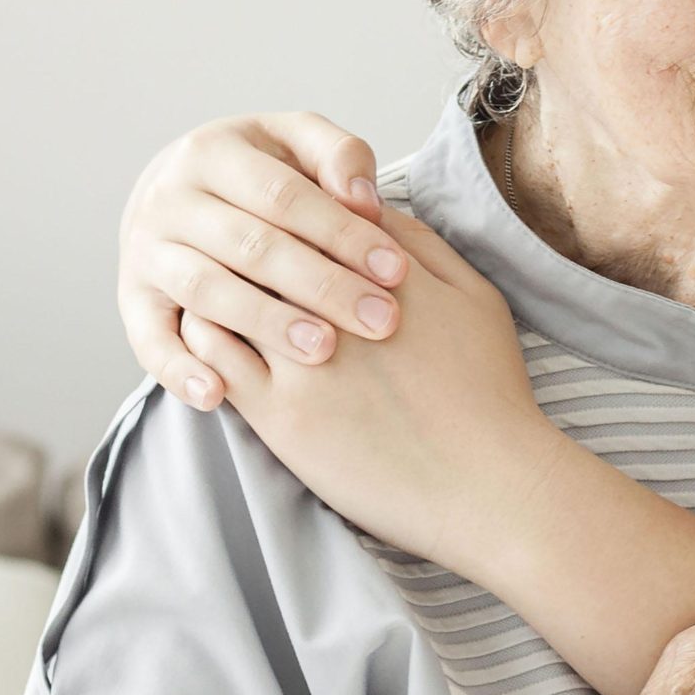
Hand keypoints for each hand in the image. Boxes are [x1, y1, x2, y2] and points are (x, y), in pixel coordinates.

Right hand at [119, 112, 406, 408]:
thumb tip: (364, 200)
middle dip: (322, 284)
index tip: (396, 269)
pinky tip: (217, 395)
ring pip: (206, 291)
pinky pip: (149, 340)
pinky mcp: (132, 302)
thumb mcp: (295, 144)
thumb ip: (338, 156)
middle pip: (251, 246)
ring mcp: (146, 253)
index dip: (343, 232)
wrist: (173, 192)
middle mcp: (170, 200)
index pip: (285, 195)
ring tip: (324, 351)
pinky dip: (178, 369)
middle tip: (381, 319)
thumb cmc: (261, 174)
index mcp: (213, 152)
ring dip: (264, 323)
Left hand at [177, 206, 541, 570]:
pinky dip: (204, 334)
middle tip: (234, 239)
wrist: (488, 485)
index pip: (320, 212)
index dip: (297, 209)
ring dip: (218, 280)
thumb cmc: (490, 393)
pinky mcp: (280, 415)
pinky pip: (215, 356)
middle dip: (250, 235)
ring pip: (230, 293)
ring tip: (214, 282)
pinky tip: (213, 333)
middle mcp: (339, 307)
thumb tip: (371, 210)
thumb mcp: (478, 299)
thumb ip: (424, 246)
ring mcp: (305, 362)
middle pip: (268, 244)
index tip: (288, 220)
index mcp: (388, 272)